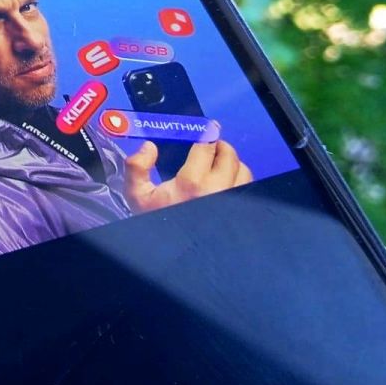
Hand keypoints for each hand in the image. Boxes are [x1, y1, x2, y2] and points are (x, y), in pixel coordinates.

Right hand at [124, 132, 252, 213]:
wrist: (174, 255)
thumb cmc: (156, 223)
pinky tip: (227, 181)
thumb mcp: (137, 196)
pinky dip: (240, 179)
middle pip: (229, 155)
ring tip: (220, 163)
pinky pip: (248, 187)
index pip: (207, 146)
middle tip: (211, 146)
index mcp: (192, 183)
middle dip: (220, 146)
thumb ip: (136, 167)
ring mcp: (232, 201)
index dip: (207, 134)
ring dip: (232, 162)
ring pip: (243, 170)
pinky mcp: (240, 211)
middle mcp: (218, 189)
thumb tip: (149, 147)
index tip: (208, 129)